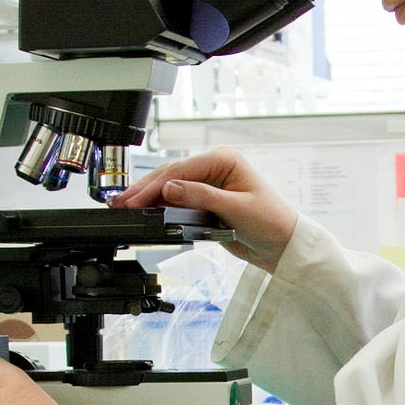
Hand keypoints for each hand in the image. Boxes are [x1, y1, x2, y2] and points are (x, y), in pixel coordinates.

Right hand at [110, 146, 296, 272]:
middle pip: (172, 175)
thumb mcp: (236, 209)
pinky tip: (145, 211)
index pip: (181, 169)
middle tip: (121, 202)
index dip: (156, 186)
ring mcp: (209, 183)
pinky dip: (160, 206)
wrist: (283, 245)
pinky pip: (178, 200)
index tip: (136, 199)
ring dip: (149, 197)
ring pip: (171, 186)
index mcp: (224, 159)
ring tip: (125, 206)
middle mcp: (215, 167)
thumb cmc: (271, 221)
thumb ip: (201, 197)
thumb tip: (170, 189)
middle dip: (145, 190)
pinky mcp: (206, 200)